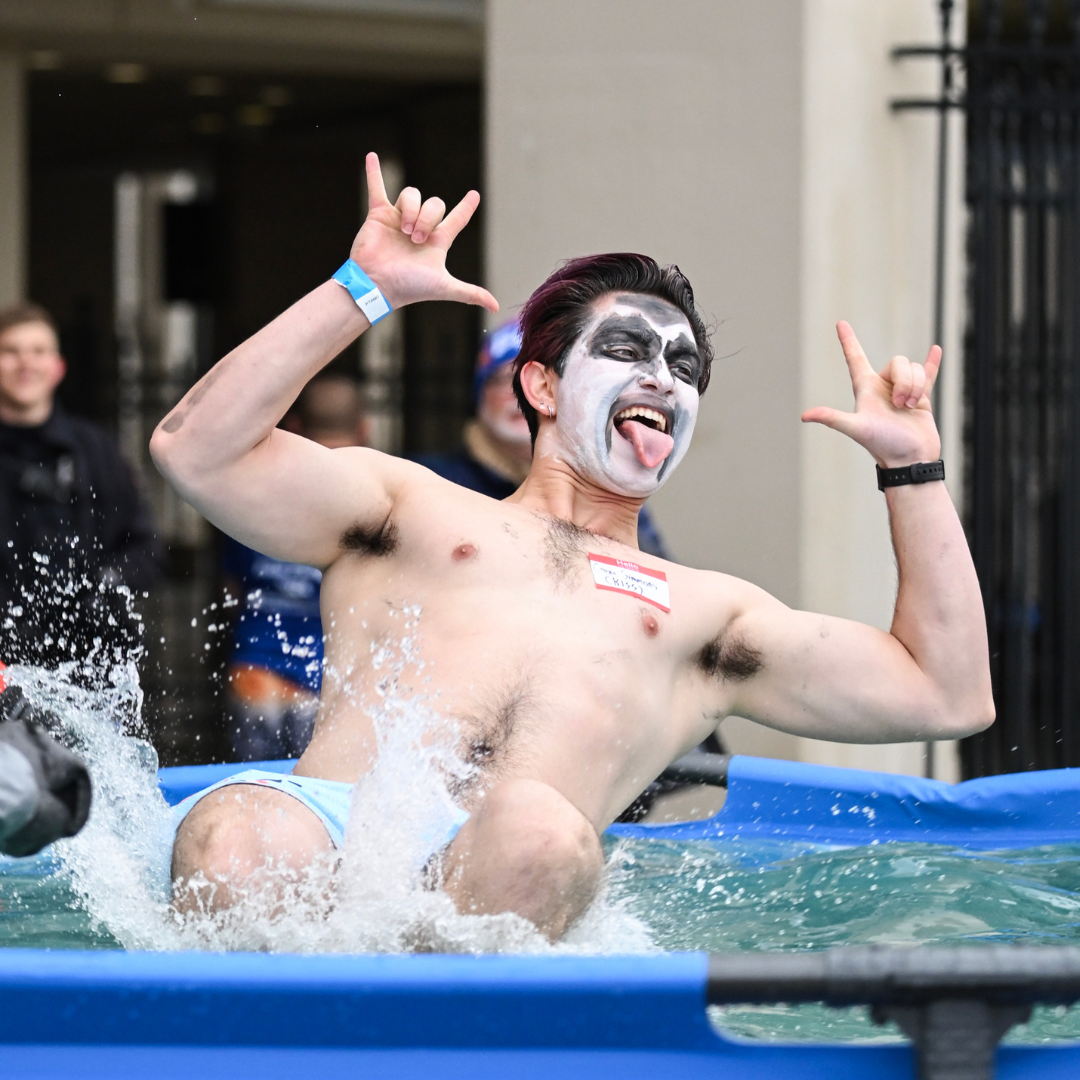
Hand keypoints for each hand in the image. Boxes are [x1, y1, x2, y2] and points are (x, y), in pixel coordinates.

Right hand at [348, 152, 498, 313]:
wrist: (377, 285)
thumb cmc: (410, 287)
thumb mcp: (444, 287)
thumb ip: (470, 293)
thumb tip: (496, 307)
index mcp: (436, 242)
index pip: (456, 220)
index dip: (465, 208)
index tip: (474, 195)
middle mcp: (419, 228)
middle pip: (435, 204)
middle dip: (428, 218)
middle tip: (417, 238)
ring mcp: (399, 219)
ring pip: (412, 195)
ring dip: (412, 210)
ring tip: (405, 231)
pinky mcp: (378, 214)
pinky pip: (377, 188)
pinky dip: (374, 172)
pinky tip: (372, 156)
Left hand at [801, 321, 941, 467]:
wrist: (910, 459)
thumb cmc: (883, 444)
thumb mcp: (857, 428)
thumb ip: (832, 419)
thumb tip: (805, 416)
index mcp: (865, 389)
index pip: (855, 359)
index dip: (848, 341)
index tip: (840, 323)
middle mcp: (882, 387)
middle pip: (898, 363)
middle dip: (904, 381)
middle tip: (899, 406)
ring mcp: (902, 391)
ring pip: (914, 369)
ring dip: (916, 387)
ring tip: (909, 408)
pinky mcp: (921, 397)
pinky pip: (927, 373)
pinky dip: (931, 362)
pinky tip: (935, 350)